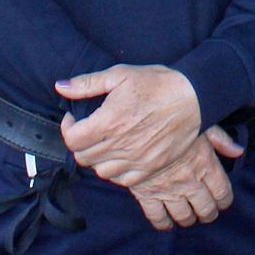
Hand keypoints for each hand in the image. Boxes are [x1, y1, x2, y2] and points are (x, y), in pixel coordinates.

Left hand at [57, 64, 203, 185]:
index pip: (72, 139)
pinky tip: (122, 154)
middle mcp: (119, 145)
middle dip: (81, 142)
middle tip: (90, 129)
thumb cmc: (157, 84)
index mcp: (108, 121)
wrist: (194, 98)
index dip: (68, 129)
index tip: (75, 119)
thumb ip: (87, 83)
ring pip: (101, 171)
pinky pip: (122, 179)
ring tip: (106, 142)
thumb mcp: (120, 75)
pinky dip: (117, 170)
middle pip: (83, 157)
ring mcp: (135, 160)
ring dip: (98, 158)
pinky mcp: (149, 169)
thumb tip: (60, 87)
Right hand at [124, 128, 244, 229]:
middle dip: (208, 213)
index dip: (224, 200)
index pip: (222, 192)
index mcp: (205, 164)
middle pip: (205, 209)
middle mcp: (189, 181)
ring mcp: (168, 190)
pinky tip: (167, 223)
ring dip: (188, 219)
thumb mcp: (201, 123)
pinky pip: (158, 217)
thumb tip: (238, 152)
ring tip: (189, 216)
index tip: (222, 201)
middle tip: (206, 212)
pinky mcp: (147, 194)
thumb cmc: (171, 120)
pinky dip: (164, 224)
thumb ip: (221, 139)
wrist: (135, 125)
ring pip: (184, 216)